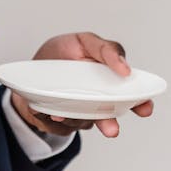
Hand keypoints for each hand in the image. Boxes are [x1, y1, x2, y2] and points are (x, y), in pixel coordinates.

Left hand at [10, 31, 154, 138]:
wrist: (29, 72)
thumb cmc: (61, 54)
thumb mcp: (82, 41)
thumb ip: (105, 49)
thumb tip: (125, 68)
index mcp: (109, 81)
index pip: (130, 93)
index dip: (139, 100)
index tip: (142, 103)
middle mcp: (98, 101)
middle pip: (109, 116)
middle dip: (109, 122)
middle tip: (112, 129)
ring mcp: (81, 113)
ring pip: (83, 122)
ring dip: (74, 118)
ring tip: (62, 114)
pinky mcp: (63, 122)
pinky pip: (63, 124)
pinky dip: (57, 119)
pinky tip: (52, 114)